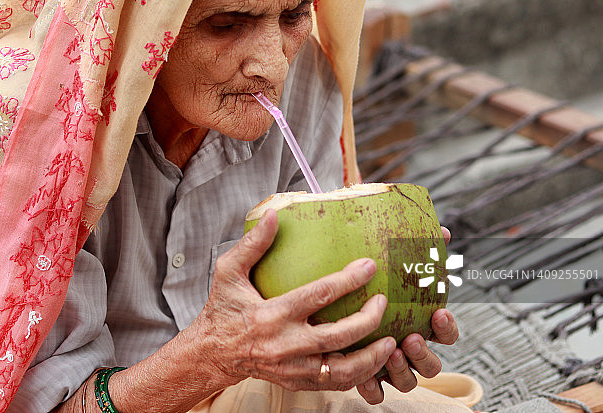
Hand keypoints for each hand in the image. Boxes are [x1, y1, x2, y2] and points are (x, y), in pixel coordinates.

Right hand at [194, 209, 395, 393]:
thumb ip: (252, 245)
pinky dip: (358, 375)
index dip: (348, 280)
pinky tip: (372, 361)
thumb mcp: (228, 272)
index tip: (369, 266)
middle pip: (337, 336)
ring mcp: (292, 368)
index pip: (318, 295)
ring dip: (371, 357)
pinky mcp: (296, 382)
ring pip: (342, 370)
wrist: (212, 352)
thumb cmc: (223, 308)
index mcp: (271, 315)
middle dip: (367, 320)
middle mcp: (284, 345)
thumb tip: (273, 217)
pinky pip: (334, 384)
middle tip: (382, 302)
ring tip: (390, 341)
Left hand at [356, 225, 458, 403]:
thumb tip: (444, 231)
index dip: (447, 328)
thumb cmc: (368, 285)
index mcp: (419, 324)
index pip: (446, 333)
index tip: (439, 313)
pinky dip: (374, 388)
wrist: (324, 310)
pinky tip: (365, 378)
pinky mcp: (366, 377)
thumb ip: (416, 249)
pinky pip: (376, 392)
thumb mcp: (390, 265)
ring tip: (390, 352)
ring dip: (402, 370)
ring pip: (408, 381)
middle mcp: (408, 348)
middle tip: (411, 337)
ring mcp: (389, 366)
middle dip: (424, 354)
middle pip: (432, 365)